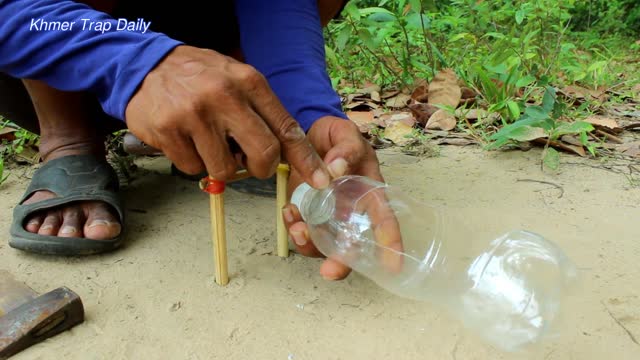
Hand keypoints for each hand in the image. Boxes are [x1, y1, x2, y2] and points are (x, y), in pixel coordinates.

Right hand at [125, 45, 330, 188]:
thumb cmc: (198, 76)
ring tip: (209, 142)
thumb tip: (287, 152)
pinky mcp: (169, 132)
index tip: (320, 180)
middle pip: (263, 154)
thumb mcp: (236, 78)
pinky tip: (186, 141)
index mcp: (249, 82)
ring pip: (226, 170)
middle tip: (250, 164)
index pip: (286, 127)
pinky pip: (194, 169)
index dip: (306, 159)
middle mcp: (225, 96)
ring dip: (221, 165)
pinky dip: (194, 163)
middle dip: (260, 169)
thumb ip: (261, 110)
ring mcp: (195, 115)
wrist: (144, 64)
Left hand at [282, 116, 402, 279]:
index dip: (390, 243)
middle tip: (328, 272)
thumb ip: (345, 149)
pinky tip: (289, 212)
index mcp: (369, 192)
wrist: (309, 133)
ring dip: (309, 244)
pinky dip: (293, 227)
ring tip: (296, 227)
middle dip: (341, 263)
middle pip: (353, 245)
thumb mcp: (346, 135)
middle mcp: (352, 211)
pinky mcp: (308, 214)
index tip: (392, 265)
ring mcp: (329, 215)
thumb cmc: (337, 137)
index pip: (385, 220)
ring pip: (324, 244)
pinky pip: (302, 230)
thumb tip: (336, 168)